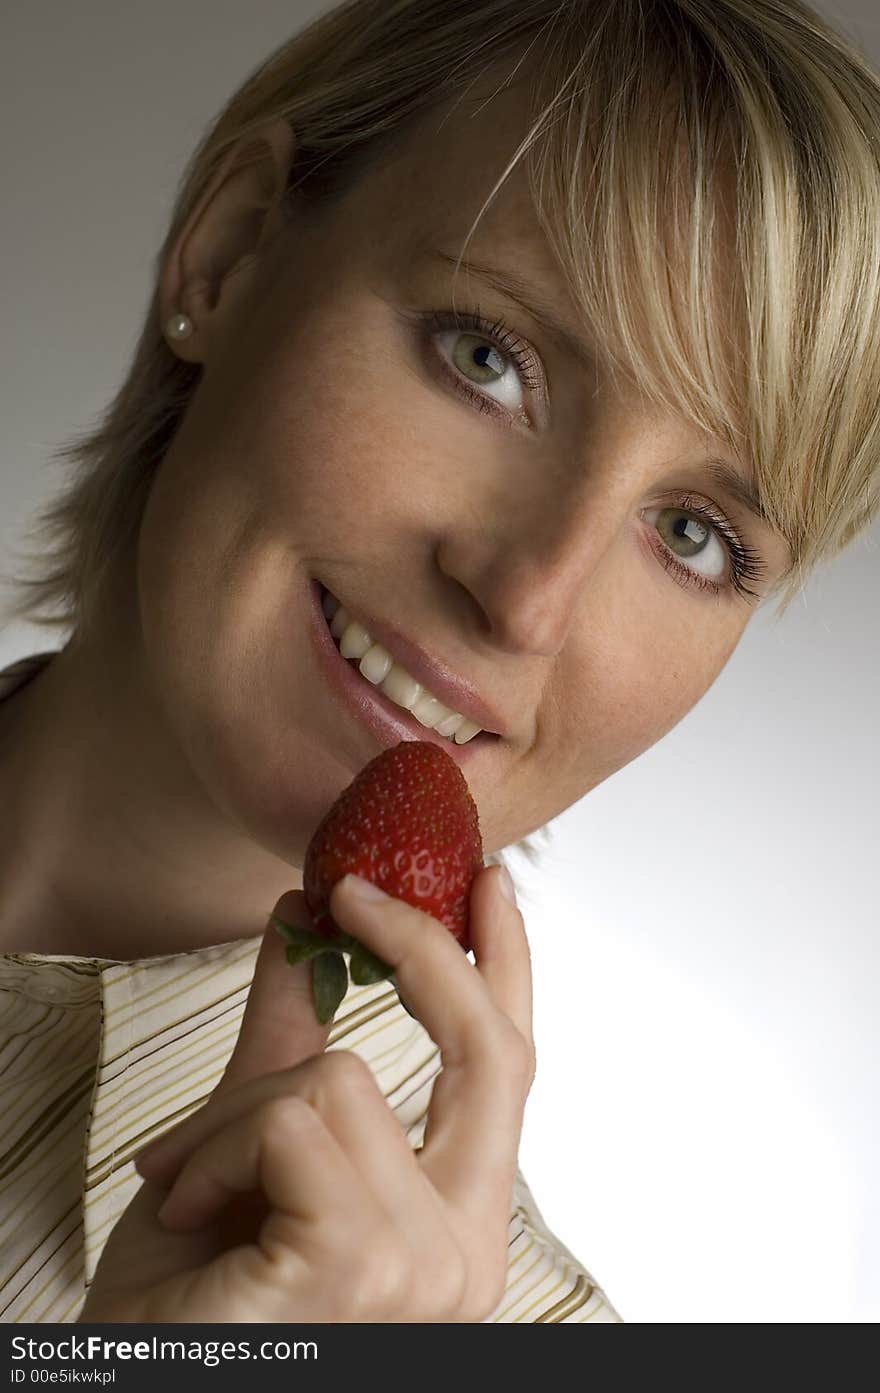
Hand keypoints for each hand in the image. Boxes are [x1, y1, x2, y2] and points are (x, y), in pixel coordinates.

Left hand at [77, 865, 534, 1322]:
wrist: (134, 1383)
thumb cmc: (190, 1294)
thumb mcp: (245, 1142)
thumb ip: (285, 1034)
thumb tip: (303, 915)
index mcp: (455, 1220)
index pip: (506, 1073)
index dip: (507, 967)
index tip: (488, 884)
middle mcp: (465, 1251)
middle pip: (487, 1053)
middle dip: (423, 947)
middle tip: (352, 891)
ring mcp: (423, 1265)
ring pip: (342, 1077)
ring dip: (235, 1114)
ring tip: (190, 1183)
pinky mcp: (360, 1264)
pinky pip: (289, 1121)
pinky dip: (216, 1145)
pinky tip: (187, 1208)